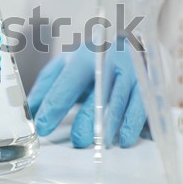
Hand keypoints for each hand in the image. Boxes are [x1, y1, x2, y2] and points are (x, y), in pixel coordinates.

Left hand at [28, 42, 147, 147]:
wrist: (135, 40)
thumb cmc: (95, 58)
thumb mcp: (68, 64)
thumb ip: (49, 85)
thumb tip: (30, 110)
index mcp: (85, 55)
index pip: (67, 83)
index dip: (54, 106)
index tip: (43, 126)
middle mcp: (110, 61)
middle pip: (98, 93)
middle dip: (88, 119)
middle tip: (78, 140)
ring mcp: (133, 71)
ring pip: (123, 101)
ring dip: (113, 125)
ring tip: (102, 143)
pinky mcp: (152, 82)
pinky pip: (146, 105)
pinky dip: (137, 124)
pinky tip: (127, 138)